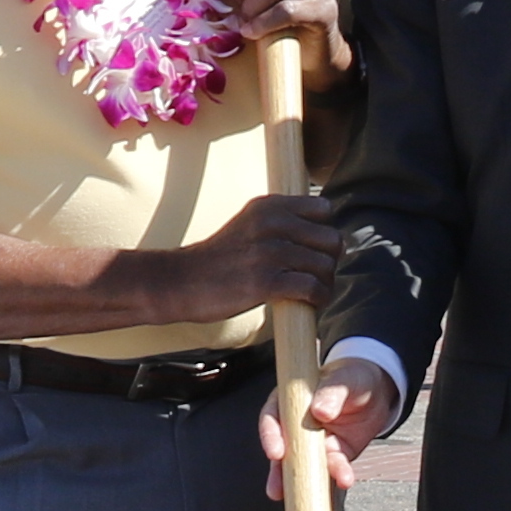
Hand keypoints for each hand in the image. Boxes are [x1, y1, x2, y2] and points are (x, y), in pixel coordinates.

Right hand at [163, 187, 347, 311]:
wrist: (179, 282)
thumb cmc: (219, 260)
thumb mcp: (249, 225)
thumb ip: (283, 224)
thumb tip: (330, 238)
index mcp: (268, 206)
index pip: (324, 210)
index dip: (323, 234)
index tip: (312, 251)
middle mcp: (271, 223)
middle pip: (332, 240)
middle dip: (329, 261)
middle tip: (313, 276)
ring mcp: (268, 252)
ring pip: (325, 266)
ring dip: (324, 285)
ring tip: (310, 294)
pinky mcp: (265, 281)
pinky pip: (313, 288)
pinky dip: (317, 299)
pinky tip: (307, 304)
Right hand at [266, 359, 397, 485]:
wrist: (377, 389)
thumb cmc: (352, 377)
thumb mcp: (344, 379)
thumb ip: (331, 392)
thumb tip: (320, 411)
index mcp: (290, 401)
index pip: (272, 418)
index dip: (271, 436)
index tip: (276, 452)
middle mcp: (297, 425)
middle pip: (284, 449)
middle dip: (279, 471)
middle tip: (277, 488)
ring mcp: (315, 443)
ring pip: (306, 464)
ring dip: (306, 481)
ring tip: (308, 495)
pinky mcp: (335, 454)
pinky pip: (333, 467)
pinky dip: (338, 475)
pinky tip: (343, 480)